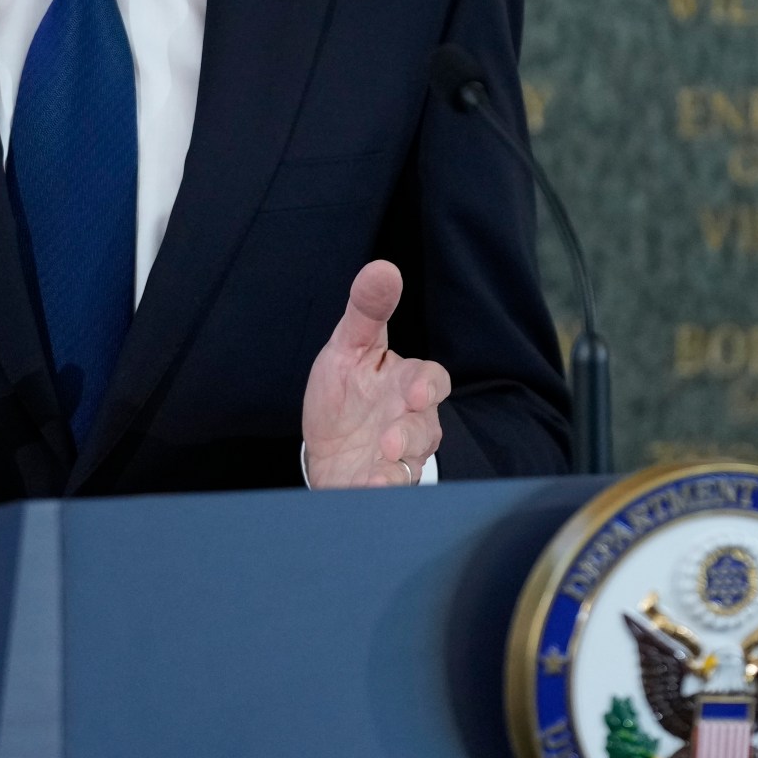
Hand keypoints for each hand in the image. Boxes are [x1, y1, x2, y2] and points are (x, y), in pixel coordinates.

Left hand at [301, 259, 451, 487]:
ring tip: (378, 468)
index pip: (431, 379)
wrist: (326, 452)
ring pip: (414, 461)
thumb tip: (382, 267)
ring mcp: (400, 456)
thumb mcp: (347, 347)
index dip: (426, 385)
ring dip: (398, 466)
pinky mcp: (384, 485)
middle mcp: (410, 420)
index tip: (412, 389)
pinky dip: (384, 490)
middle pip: (428, 426)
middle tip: (391, 439)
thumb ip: (366, 310)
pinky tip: (368, 487)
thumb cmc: (344, 395)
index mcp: (405, 383)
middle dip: (413, 431)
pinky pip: (394, 490)